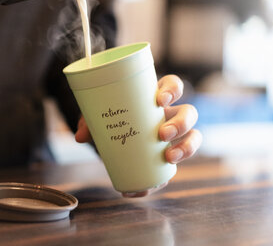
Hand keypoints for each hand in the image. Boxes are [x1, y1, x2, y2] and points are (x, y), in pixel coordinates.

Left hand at [74, 74, 201, 196]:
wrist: (109, 135)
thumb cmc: (109, 116)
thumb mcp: (98, 115)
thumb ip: (89, 122)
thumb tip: (80, 136)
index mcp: (155, 96)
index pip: (173, 85)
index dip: (173, 89)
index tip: (161, 99)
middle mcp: (169, 113)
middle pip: (189, 113)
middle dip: (181, 123)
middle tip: (163, 134)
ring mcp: (172, 135)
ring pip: (193, 137)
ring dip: (186, 148)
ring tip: (169, 158)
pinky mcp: (166, 156)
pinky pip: (173, 168)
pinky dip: (161, 180)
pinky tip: (146, 188)